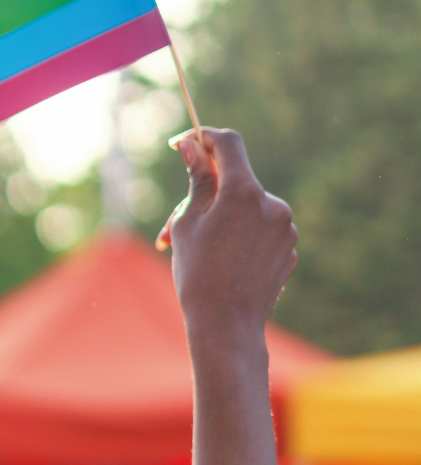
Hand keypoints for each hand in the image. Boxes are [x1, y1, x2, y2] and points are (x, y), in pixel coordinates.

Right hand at [159, 128, 297, 341]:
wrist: (227, 326)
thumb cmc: (198, 273)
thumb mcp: (187, 222)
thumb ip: (196, 180)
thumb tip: (193, 145)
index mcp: (243, 192)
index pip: (229, 144)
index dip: (205, 138)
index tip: (184, 143)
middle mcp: (272, 203)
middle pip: (236, 181)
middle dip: (206, 193)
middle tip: (173, 224)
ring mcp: (286, 226)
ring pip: (248, 208)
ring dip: (222, 219)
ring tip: (196, 251)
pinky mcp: (290, 248)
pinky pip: (262, 230)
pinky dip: (241, 237)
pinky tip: (223, 263)